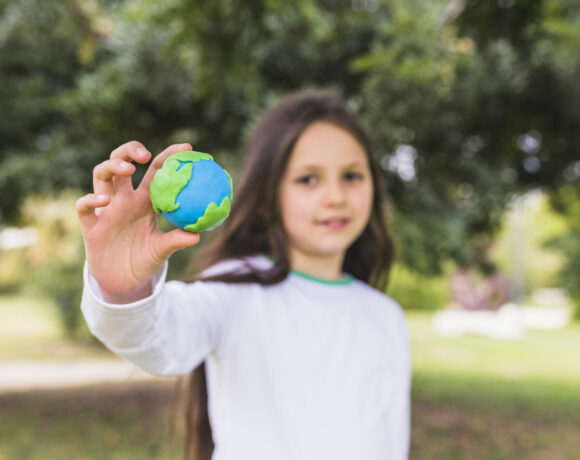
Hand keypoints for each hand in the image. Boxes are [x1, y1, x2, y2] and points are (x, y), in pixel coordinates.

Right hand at [76, 141, 199, 302]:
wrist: (124, 283)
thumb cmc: (146, 260)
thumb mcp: (163, 250)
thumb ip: (177, 240)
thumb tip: (197, 235)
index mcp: (145, 200)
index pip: (155, 170)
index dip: (168, 155)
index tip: (186, 148)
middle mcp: (124, 199)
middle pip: (121, 162)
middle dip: (130, 150)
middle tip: (145, 155)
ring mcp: (106, 209)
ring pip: (101, 175)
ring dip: (112, 166)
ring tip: (128, 170)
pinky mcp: (91, 225)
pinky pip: (83, 206)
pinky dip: (91, 199)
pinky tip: (104, 201)